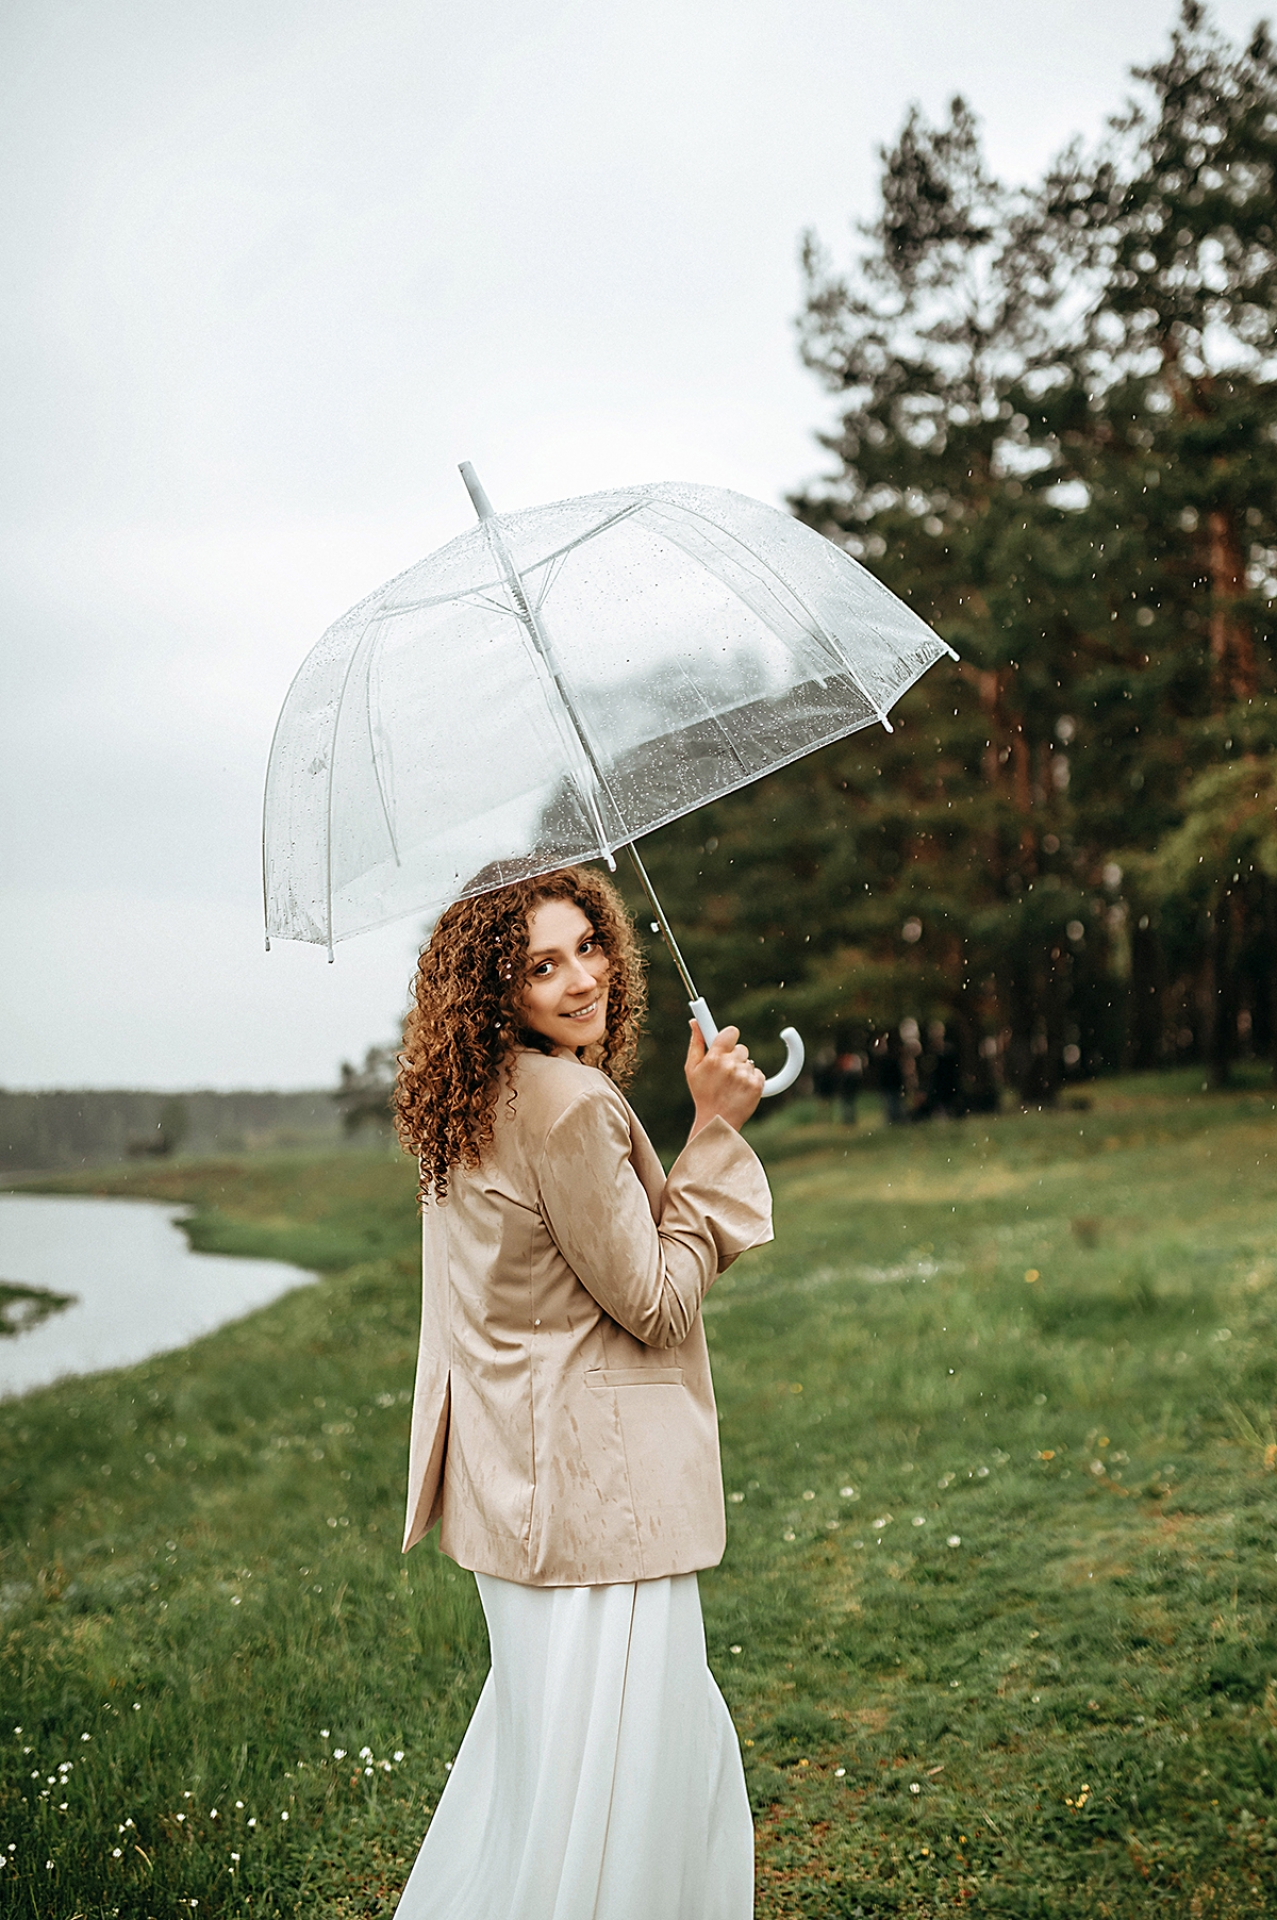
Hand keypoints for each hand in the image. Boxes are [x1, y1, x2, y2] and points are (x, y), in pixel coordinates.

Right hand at [685, 1021, 765, 1138]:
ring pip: (749, 1062)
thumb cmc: (702, 1093)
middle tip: (725, 1072)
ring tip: (731, 1085)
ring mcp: (745, 1076)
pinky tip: (740, 1090)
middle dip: (734, 1057)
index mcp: (714, 1058)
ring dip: (742, 1070)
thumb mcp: (692, 1068)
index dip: (730, 1036)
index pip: (731, 1032)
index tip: (727, 1040)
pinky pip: (758, 1073)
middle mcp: (731, 1065)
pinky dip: (752, 1080)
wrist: (717, 1121)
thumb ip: (696, 1043)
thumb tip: (695, 1022)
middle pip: (741, 1048)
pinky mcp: (757, 1085)